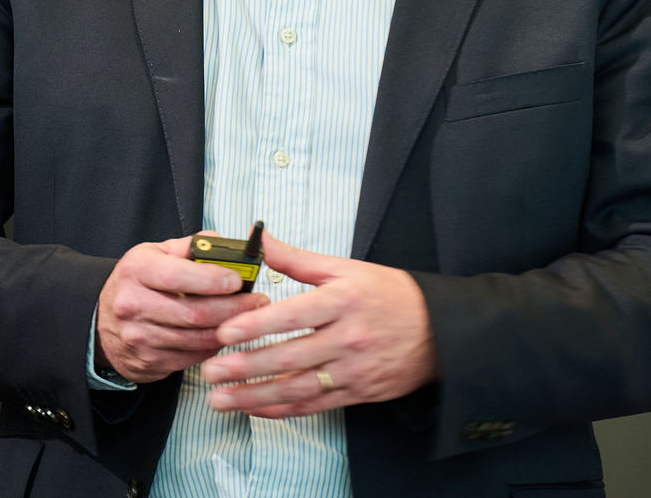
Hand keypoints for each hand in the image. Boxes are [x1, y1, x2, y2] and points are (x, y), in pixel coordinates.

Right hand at [97, 233, 266, 382]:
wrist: (102, 319)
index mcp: (137, 270)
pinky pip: (191, 356)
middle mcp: (133, 305)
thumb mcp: (157, 253)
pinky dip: (214, 346)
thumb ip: (193, 247)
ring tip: (251, 318)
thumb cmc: (139, 281)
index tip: (239, 279)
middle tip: (258, 301)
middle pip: (193, 313)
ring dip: (229, 330)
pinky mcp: (147, 362)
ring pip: (195, 338)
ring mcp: (139, 337)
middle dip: (233, 308)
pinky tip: (227, 334)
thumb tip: (229, 246)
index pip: (178, 276)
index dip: (212, 279)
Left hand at [199, 230, 438, 416]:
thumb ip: (298, 260)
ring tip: (220, 398)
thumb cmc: (390, 294)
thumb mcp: (347, 268)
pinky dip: (281, 409)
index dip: (256, 326)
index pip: (293, 315)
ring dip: (254, 396)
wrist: (440, 329)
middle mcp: (349, 336)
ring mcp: (354, 369)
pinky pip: (314, 405)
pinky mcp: (358, 392)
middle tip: (210, 371)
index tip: (225, 334)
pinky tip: (254, 408)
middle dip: (245, 367)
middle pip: (290, 356)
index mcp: (344, 299)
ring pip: (297, 387)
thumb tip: (259, 240)